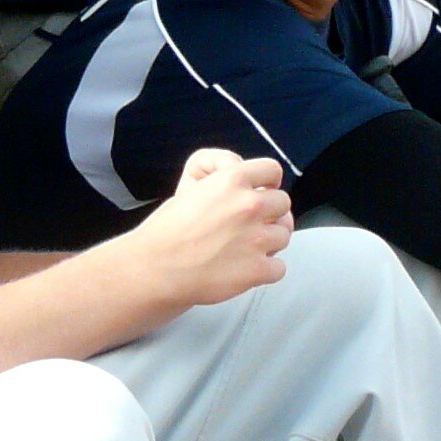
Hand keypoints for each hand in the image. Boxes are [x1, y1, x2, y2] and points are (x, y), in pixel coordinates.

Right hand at [130, 151, 291, 307]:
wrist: (157, 267)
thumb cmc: (167, 229)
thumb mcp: (190, 187)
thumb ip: (222, 181)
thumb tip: (247, 186)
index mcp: (231, 180)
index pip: (271, 170)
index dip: (267, 182)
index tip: (261, 192)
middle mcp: (249, 205)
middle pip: (284, 203)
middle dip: (270, 213)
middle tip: (250, 224)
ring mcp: (257, 238)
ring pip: (284, 235)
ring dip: (269, 242)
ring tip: (244, 248)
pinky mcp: (258, 269)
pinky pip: (279, 267)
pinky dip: (265, 270)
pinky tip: (244, 268)